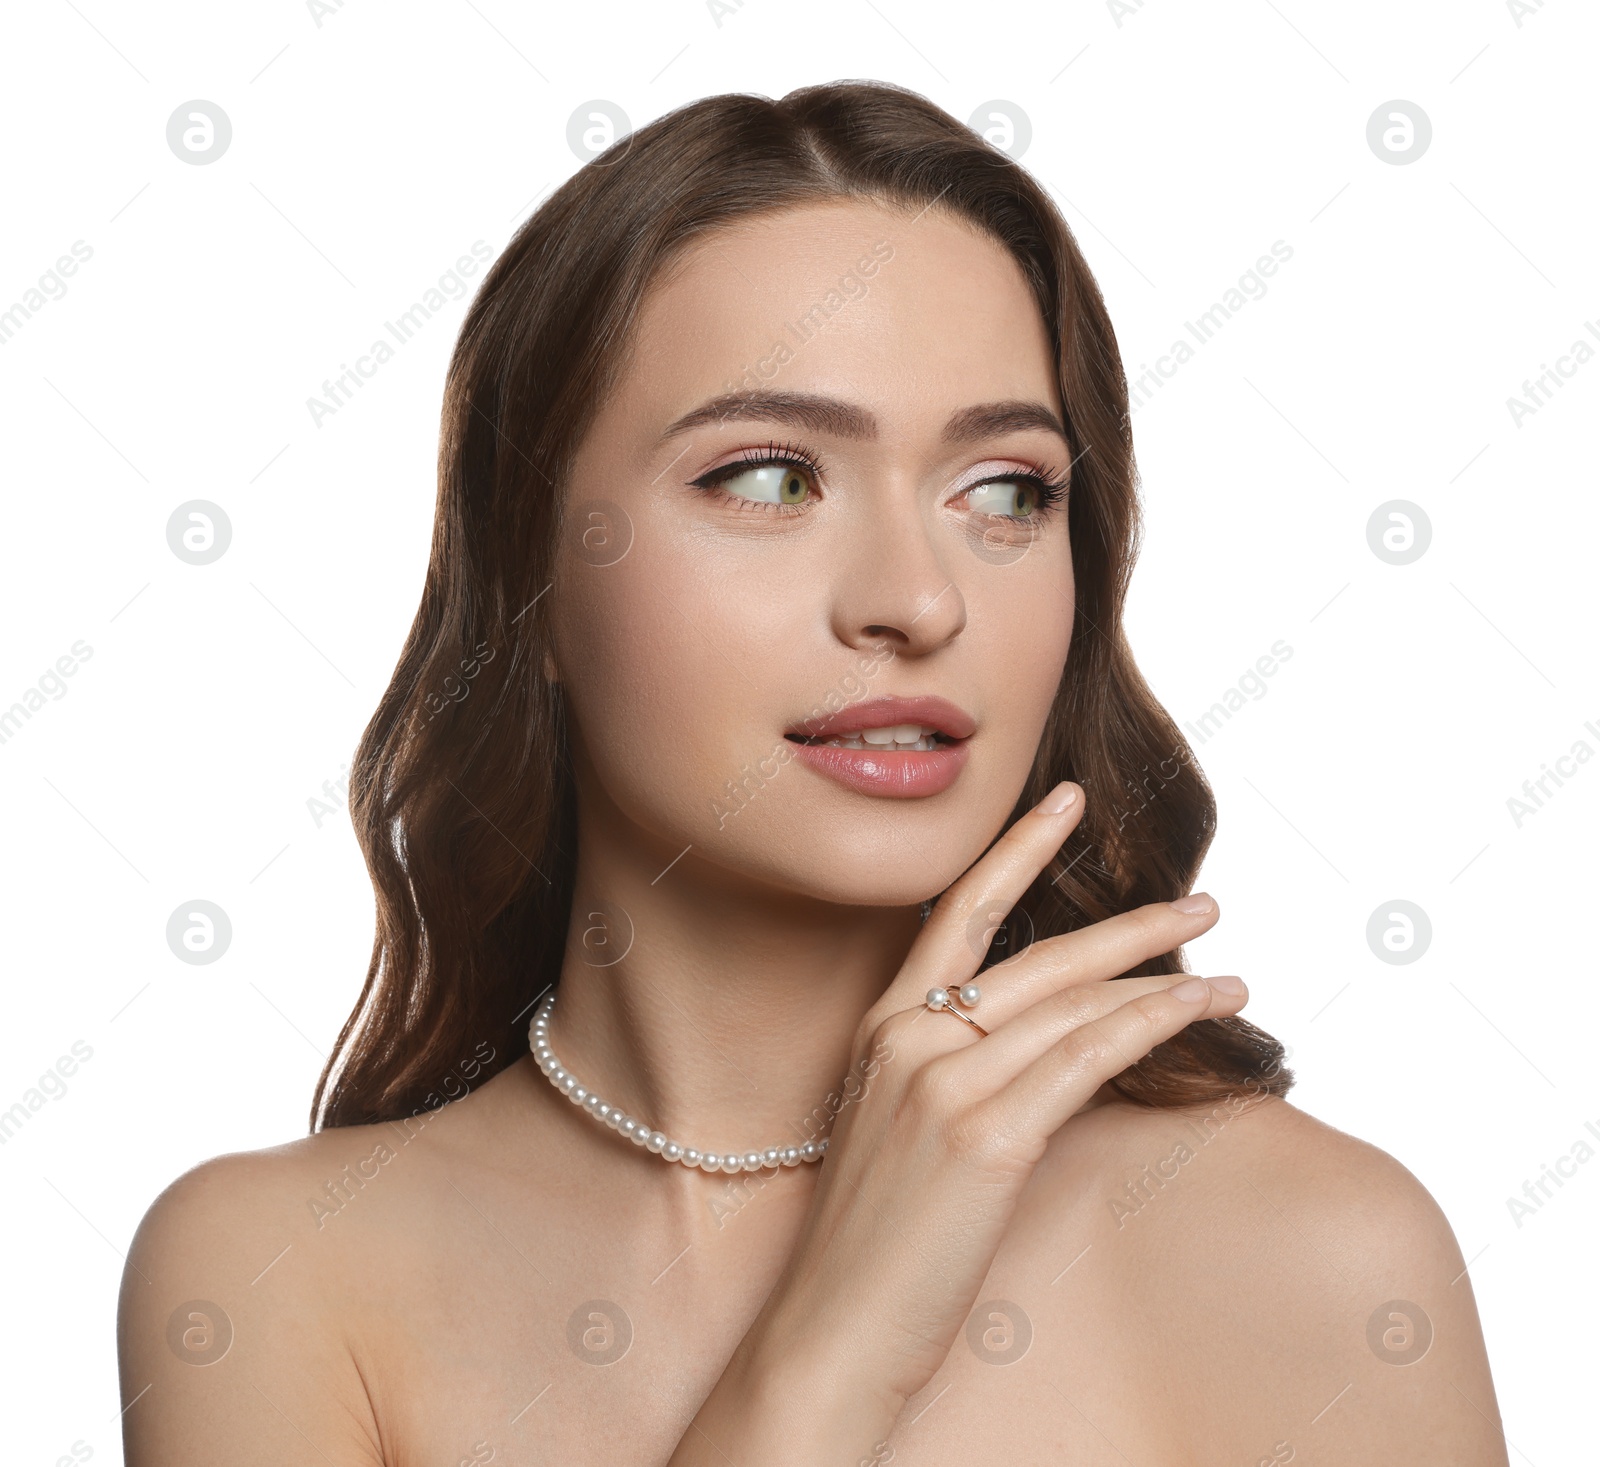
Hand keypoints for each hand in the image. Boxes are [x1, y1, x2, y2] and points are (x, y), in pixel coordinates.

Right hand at [670, 780, 1247, 1463]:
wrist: (829, 1333)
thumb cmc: (869, 1245)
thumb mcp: (897, 1133)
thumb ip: (954, 1076)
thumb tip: (1041, 1051)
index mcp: (881, 1029)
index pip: (960, 914)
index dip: (1017, 850)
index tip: (1067, 801)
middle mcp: (908, 1037)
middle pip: (1039, 956)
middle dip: (1129, 925)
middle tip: (1201, 901)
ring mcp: (943, 1082)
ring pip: (1075, 1004)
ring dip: (1162, 980)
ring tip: (1227, 976)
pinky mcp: (985, 1135)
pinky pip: (1088, 1058)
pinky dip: (1153, 1026)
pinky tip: (1201, 1010)